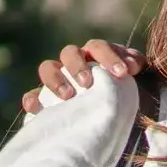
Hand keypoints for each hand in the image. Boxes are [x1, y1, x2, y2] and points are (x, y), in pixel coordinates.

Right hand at [21, 40, 146, 114]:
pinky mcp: (44, 99)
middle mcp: (75, 63)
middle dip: (78, 66)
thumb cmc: (126, 95)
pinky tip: (35, 107)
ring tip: (67, 96)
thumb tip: (133, 66)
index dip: (109, 56)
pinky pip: (32, 96)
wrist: (112, 119)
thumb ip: (134, 67)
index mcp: (95, 55)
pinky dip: (32, 99)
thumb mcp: (134, 81)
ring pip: (48, 68)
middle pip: (70, 53)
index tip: (123, 72)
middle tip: (87, 83)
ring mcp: (58, 79)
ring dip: (55, 79)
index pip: (98, 47)